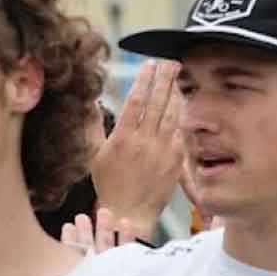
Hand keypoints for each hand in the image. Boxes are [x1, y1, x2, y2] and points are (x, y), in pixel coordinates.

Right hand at [90, 58, 185, 236]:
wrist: (128, 212)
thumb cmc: (109, 183)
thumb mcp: (94, 154)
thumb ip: (94, 126)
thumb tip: (92, 102)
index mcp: (122, 137)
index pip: (136, 100)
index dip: (144, 80)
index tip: (149, 64)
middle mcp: (144, 141)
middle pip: (157, 103)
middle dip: (165, 80)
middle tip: (171, 63)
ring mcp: (162, 151)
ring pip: (171, 116)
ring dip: (176, 94)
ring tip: (179, 78)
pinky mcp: (175, 162)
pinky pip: (180, 135)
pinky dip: (182, 118)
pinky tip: (184, 105)